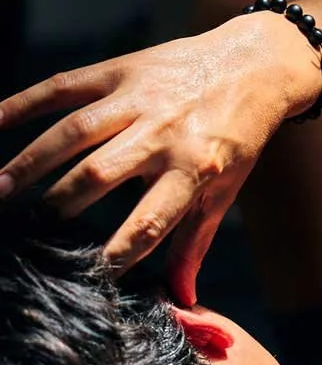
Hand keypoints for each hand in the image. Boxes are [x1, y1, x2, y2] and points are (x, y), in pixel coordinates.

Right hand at [0, 16, 314, 304]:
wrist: (252, 65)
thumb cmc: (235, 140)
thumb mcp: (222, 193)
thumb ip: (194, 244)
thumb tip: (181, 299)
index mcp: (194, 170)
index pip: (150, 221)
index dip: (118, 251)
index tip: (88, 275)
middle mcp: (163, 134)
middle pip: (100, 174)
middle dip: (60, 205)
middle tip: (29, 232)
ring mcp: (139, 98)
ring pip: (75, 131)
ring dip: (32, 161)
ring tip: (2, 190)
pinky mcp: (120, 70)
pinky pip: (64, 86)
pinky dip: (25, 102)